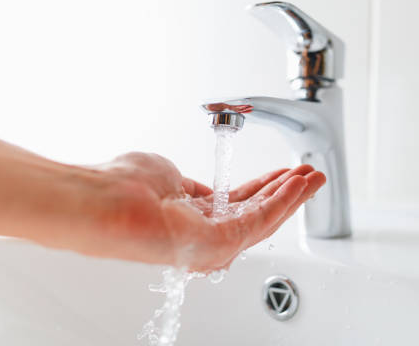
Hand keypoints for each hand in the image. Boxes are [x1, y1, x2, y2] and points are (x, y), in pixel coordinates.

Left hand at [77, 152, 325, 270]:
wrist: (104, 201)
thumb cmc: (123, 187)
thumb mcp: (167, 176)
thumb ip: (188, 185)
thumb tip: (197, 187)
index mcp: (193, 220)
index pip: (238, 204)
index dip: (263, 186)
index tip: (283, 174)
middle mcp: (205, 236)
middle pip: (257, 213)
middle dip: (286, 192)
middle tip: (310, 175)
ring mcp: (212, 244)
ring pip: (264, 219)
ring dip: (292, 196)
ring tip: (314, 177)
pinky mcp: (218, 244)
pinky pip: (259, 220)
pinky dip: (283, 200)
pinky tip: (298, 184)